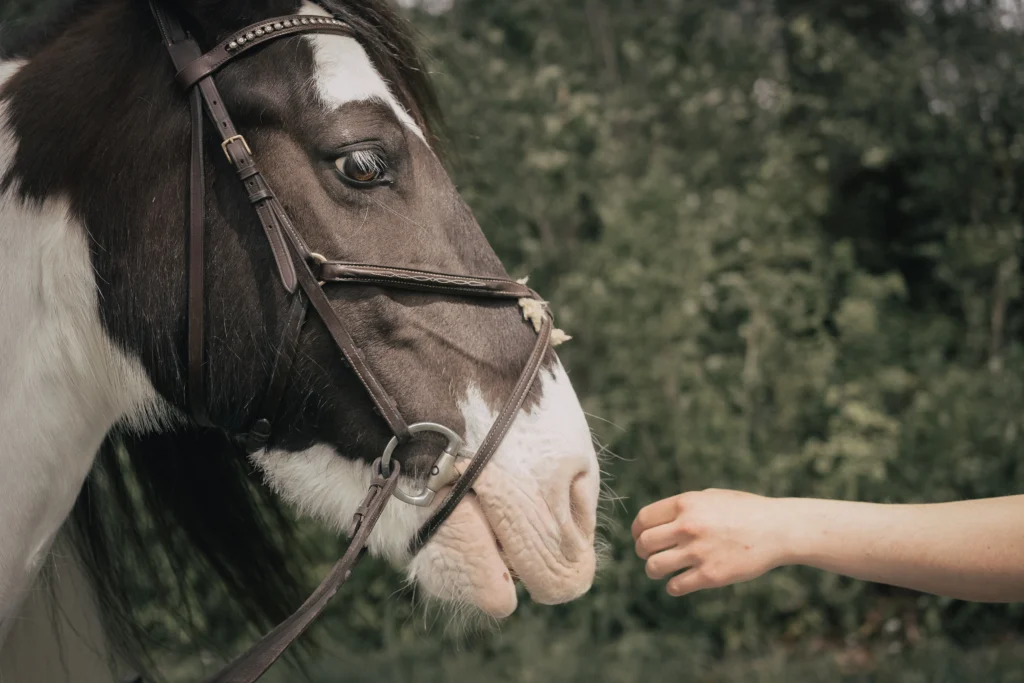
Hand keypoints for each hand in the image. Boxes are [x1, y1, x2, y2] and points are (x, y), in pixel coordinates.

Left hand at [631, 489, 790, 595]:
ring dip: (653, 571)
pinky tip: (680, 582)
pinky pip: (675, 586)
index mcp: (686, 504)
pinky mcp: (710, 575)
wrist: (777, 529)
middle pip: (644, 544)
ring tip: (660, 570)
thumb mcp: (711, 497)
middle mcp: (688, 526)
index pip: (643, 519)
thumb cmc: (744, 510)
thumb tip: (656, 521)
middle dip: (642, 551)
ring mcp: (698, 552)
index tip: (640, 538)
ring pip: (654, 567)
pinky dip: (673, 586)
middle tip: (648, 555)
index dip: (637, 532)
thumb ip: (684, 507)